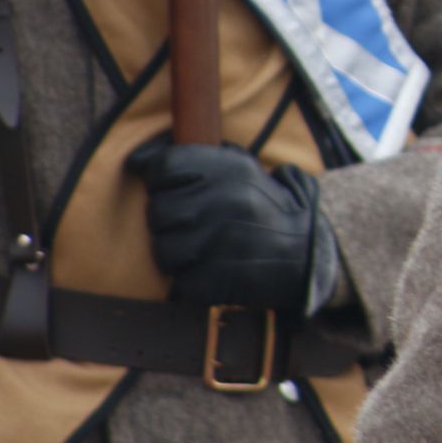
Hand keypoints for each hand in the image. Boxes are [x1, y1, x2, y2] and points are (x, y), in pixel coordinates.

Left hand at [126, 138, 340, 314]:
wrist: (305, 250)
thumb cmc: (262, 206)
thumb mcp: (240, 169)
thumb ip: (192, 160)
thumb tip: (136, 161)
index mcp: (231, 169)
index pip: (164, 167)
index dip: (161, 181)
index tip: (173, 189)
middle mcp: (227, 201)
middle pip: (158, 210)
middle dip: (168, 221)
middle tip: (192, 225)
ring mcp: (223, 242)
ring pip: (163, 250)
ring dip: (176, 254)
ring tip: (201, 250)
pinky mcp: (221, 279)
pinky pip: (179, 283)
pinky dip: (190, 282)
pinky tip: (210, 271)